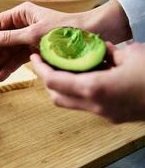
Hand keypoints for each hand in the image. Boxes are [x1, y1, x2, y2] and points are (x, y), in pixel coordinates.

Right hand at [0, 0, 130, 83]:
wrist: (89, 37)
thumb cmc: (64, 30)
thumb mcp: (33, 34)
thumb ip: (8, 38)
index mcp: (20, 14)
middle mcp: (21, 25)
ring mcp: (26, 39)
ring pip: (6, 53)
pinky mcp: (32, 50)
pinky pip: (16, 60)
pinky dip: (8, 68)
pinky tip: (1, 77)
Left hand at [30, 42, 144, 122]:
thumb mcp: (131, 55)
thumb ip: (107, 53)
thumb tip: (97, 51)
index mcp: (96, 89)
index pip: (54, 82)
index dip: (41, 70)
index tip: (35, 58)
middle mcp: (95, 106)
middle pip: (56, 97)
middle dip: (46, 80)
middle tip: (46, 64)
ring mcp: (103, 114)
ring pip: (69, 103)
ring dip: (60, 87)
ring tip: (63, 69)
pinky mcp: (111, 116)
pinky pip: (84, 105)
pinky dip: (77, 92)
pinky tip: (84, 78)